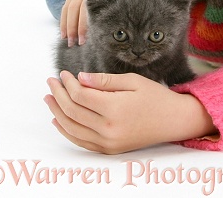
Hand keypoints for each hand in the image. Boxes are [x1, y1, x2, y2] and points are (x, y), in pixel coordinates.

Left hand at [44, 71, 215, 153]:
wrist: (173, 121)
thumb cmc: (155, 97)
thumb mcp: (133, 81)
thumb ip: (105, 81)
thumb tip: (80, 78)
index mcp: (114, 109)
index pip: (80, 96)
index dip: (68, 83)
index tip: (63, 73)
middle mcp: (108, 129)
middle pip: (73, 111)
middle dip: (59, 94)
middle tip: (52, 81)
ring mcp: (108, 142)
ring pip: (72, 128)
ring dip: (57, 112)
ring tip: (49, 98)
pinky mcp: (109, 150)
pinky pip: (81, 142)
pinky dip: (67, 131)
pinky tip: (58, 120)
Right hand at [60, 0, 148, 46]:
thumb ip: (132, 4)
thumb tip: (140, 30)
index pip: (90, 5)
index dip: (86, 23)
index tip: (86, 39)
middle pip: (77, 7)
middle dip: (75, 27)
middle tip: (76, 44)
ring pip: (70, 6)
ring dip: (68, 25)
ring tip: (69, 42)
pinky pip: (67, 5)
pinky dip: (64, 19)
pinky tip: (65, 33)